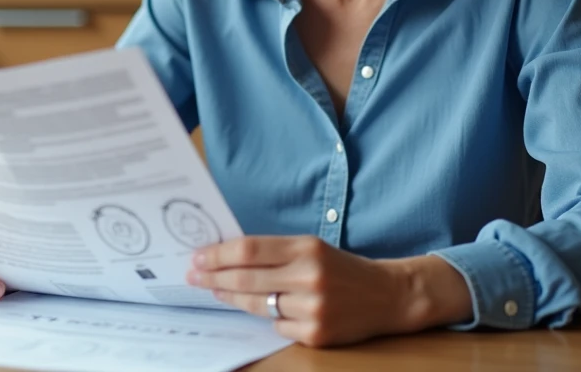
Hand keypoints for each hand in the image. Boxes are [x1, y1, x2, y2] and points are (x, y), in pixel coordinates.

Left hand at [186, 236, 472, 346]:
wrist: (387, 295)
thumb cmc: (342, 268)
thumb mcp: (312, 248)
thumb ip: (275, 251)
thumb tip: (227, 255)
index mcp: (307, 247)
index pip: (249, 249)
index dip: (218, 254)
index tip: (197, 256)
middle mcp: (309, 276)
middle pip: (246, 278)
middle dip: (213, 277)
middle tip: (193, 275)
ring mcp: (313, 307)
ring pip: (257, 305)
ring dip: (231, 298)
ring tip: (215, 290)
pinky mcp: (316, 333)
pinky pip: (277, 326)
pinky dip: (270, 318)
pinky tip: (268, 310)